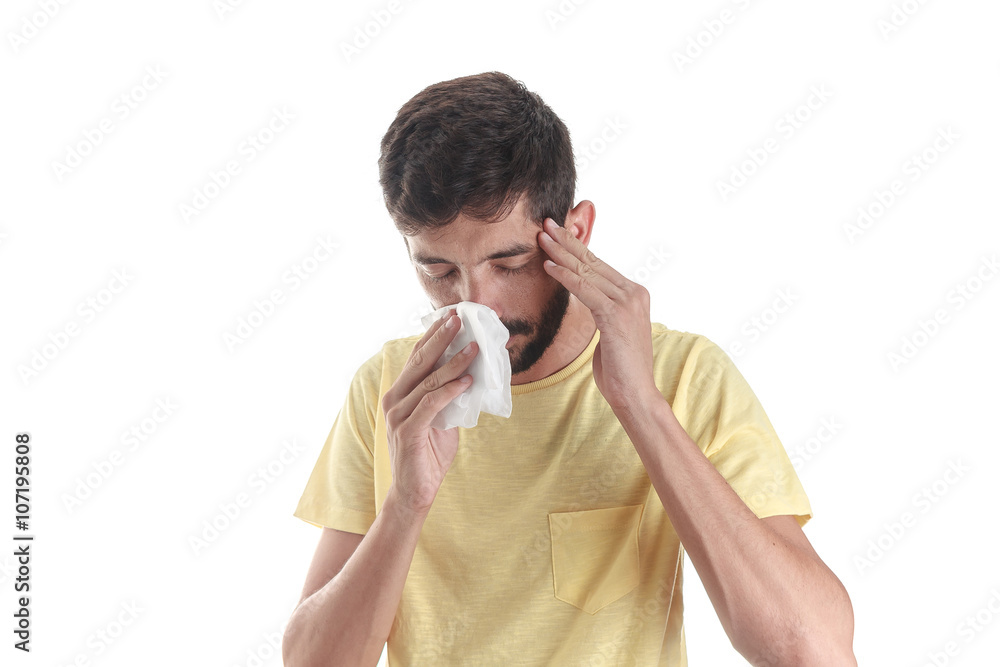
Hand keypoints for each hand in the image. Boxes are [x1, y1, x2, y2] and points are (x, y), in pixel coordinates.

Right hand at [381, 309, 479, 514]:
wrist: (415, 492)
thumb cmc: (428, 454)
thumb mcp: (442, 419)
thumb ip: (449, 397)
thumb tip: (471, 374)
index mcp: (400, 393)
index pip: (416, 357)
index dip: (432, 335)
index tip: (451, 316)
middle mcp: (394, 399)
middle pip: (419, 361)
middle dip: (441, 338)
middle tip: (459, 319)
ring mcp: (398, 415)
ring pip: (428, 381)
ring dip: (453, 363)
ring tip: (474, 349)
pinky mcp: (407, 431)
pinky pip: (431, 405)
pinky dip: (449, 391)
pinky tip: (466, 381)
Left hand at [538, 217, 657, 412]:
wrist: (635, 393)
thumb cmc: (619, 367)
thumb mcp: (610, 330)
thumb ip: (602, 309)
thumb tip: (586, 296)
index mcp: (634, 294)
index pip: (600, 265)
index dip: (577, 247)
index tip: (557, 234)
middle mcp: (634, 293)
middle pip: (593, 262)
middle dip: (567, 242)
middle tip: (546, 224)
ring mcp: (627, 303)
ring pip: (587, 272)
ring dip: (561, 253)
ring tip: (542, 238)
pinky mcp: (615, 315)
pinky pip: (584, 290)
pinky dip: (565, 277)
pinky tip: (549, 266)